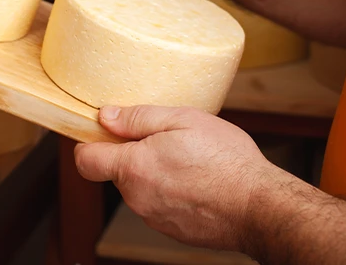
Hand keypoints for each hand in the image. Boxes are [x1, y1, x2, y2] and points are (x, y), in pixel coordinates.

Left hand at [75, 105, 285, 253]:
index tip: (104, 131)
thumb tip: (106, 116)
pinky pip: (160, 204)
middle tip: (167, 139)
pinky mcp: (172, 229)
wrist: (259, 206)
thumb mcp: (182, 120)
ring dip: (155, 172)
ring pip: (141, 187)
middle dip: (134, 154)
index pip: (86, 160)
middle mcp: (137, 197)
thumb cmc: (225, 160)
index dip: (89, 143)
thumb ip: (138, 119)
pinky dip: (171, 191)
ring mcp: (154, 217)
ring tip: (189, 160)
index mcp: (133, 168)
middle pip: (117, 171)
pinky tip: (197, 181)